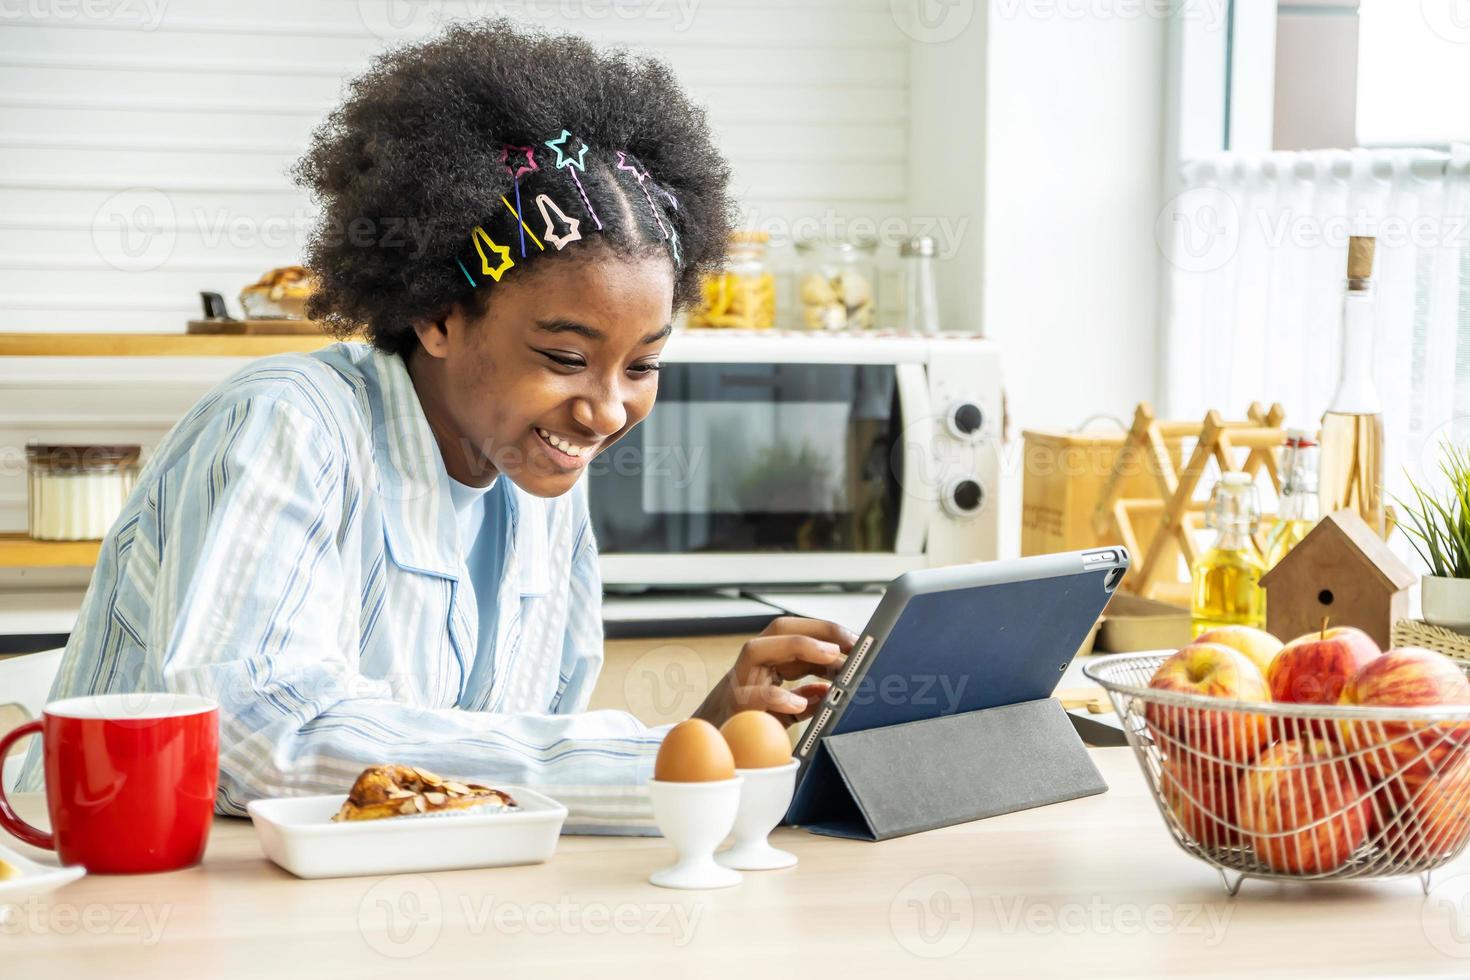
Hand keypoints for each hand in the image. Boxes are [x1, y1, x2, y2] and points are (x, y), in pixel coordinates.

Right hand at [693, 617, 855, 728]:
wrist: (716, 750)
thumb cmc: (748, 726)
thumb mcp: (784, 709)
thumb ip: (805, 696)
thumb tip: (830, 688)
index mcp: (766, 663)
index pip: (796, 633)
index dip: (826, 631)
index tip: (856, 639)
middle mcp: (750, 667)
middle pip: (778, 630)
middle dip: (817, 630)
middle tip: (850, 642)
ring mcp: (738, 685)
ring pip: (756, 650)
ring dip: (798, 647)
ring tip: (831, 656)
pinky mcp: (734, 710)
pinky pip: (752, 697)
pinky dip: (777, 697)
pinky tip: (800, 702)